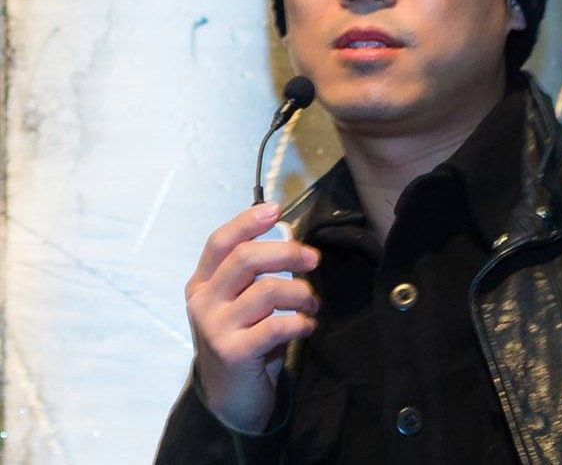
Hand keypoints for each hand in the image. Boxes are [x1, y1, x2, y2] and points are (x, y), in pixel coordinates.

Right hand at [185, 202, 319, 433]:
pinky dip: (300, 322)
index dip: (247, 222)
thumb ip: (252, 273)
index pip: (220, 242)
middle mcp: (203, 302)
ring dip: (300, 292)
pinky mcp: (233, 353)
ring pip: (267, 290)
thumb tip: (287, 234)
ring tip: (312, 303)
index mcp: (202, 283)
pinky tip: (307, 326)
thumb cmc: (242, 338)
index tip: (276, 210)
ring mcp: (215, 328)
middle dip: (287, 252)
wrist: (230, 399)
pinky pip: (276, 325)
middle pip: (246, 259)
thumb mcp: (237, 302)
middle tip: (313, 259)